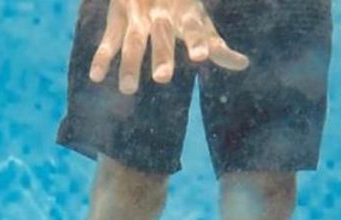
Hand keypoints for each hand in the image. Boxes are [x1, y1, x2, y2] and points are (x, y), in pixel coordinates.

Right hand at [89, 0, 249, 93]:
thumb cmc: (181, 4)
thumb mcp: (200, 20)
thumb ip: (217, 45)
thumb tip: (243, 64)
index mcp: (186, 14)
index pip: (193, 28)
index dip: (197, 41)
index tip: (201, 57)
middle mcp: (162, 14)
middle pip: (161, 36)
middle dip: (162, 55)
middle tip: (162, 78)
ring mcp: (138, 16)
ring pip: (133, 41)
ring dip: (129, 64)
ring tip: (128, 90)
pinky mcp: (118, 16)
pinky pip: (109, 39)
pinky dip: (102, 57)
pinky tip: (97, 77)